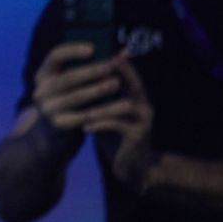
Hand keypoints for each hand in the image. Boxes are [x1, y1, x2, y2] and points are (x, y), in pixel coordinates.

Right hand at [30, 41, 122, 131]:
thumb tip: (118, 54)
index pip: (55, 56)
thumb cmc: (69, 98)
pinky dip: (99, 110)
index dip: (72, 50)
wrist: (52, 131)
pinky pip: (81, 116)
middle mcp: (41, 90)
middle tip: (112, 66)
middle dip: (91, 71)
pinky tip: (114, 106)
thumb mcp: (67, 82)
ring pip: (76, 96)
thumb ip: (84, 68)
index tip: (92, 48)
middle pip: (68, 77)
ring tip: (116, 83)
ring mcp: (48, 108)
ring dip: (97, 89)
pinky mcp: (57, 124)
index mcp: (43, 74)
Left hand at [78, 54, 157, 191]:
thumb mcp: (106, 111)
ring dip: (101, 105)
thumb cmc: (113, 134)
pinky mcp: (138, 137)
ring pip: (125, 105)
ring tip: (83, 108)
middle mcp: (144, 105)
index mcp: (136, 96)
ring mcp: (143, 121)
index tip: (92, 54)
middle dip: (109, 77)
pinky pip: (119, 126)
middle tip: (87, 74)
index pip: (129, 73)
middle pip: (132, 84)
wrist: (131, 167)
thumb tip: (77, 71)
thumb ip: (100, 94)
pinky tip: (85, 127)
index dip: (115, 62)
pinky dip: (100, 124)